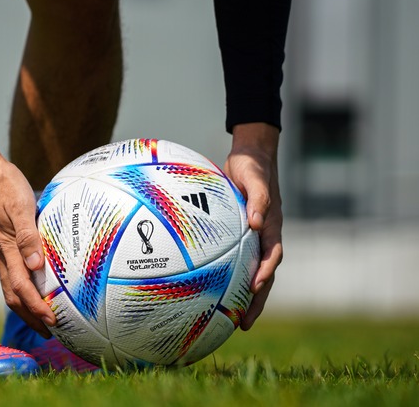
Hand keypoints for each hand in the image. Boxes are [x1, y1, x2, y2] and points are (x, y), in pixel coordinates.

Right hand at [0, 136, 55, 336]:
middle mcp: (1, 254)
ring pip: (10, 285)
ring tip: (41, 316)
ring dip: (25, 305)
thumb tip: (37, 265)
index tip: (52, 321)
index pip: (22, 288)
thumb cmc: (2, 186)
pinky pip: (10, 272)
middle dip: (30, 316)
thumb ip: (28, 235)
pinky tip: (34, 283)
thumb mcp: (20, 206)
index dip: (37, 307)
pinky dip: (22, 286)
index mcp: (6, 249)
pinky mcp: (0, 242)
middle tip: (48, 330)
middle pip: (13, 295)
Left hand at [223, 123, 282, 330]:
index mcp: (271, 227)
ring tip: (230, 320)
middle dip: (256, 301)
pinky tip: (209, 292)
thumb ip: (258, 198)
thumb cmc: (252, 167)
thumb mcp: (254, 178)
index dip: (265, 272)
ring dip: (243, 297)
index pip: (272, 255)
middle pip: (264, 275)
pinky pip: (234, 262)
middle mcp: (264, 237)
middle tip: (244, 323)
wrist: (250, 157)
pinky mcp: (240, 238)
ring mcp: (253, 240)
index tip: (256, 287)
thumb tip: (255, 221)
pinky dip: (227, 278)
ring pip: (250, 273)